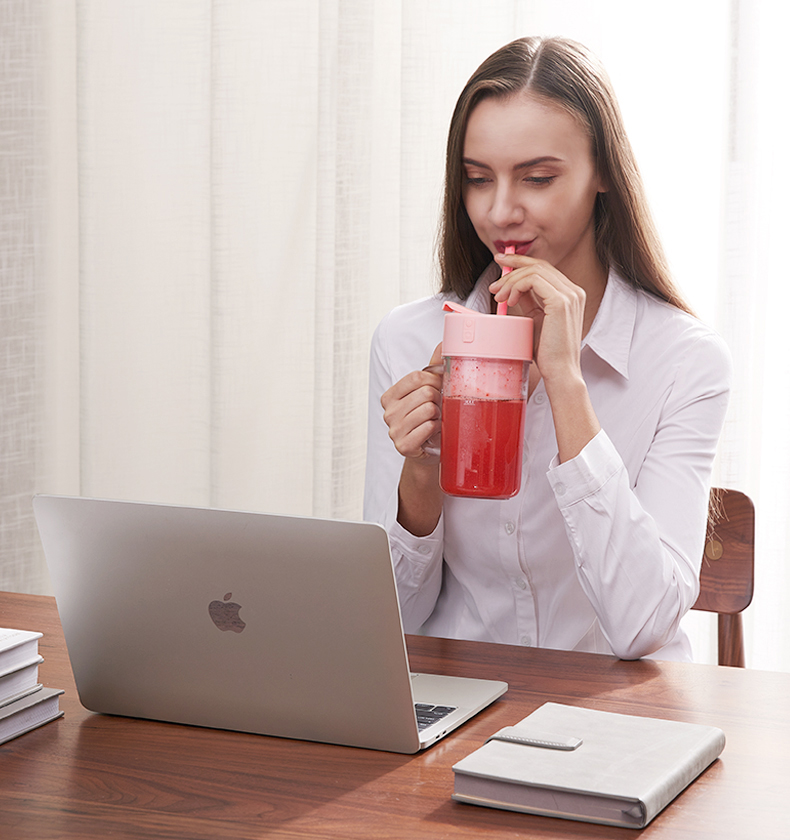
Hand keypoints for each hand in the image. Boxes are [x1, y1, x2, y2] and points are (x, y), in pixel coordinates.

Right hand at [381, 344, 442, 463]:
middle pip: (425, 392)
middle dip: (438, 400)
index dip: (434, 380)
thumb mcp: (427, 392)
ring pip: (429, 409)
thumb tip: (444, 343)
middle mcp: (388, 412)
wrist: (426, 451)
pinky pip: (429, 427)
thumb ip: (433, 368)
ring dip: (439, 415)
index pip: (416, 377)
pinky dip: (436, 429)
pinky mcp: (403, 445)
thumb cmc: (427, 419)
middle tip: (437, 409)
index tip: (439, 387)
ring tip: (434, 421)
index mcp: (390, 396)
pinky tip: (432, 433)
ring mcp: (394, 430)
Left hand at [489, 254, 585, 383]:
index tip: (501, 262)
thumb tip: (514, 288)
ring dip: (511, 280)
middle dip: (512, 269)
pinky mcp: (562, 302)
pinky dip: (516, 286)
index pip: (544, 268)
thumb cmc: (548, 352)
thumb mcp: (535, 320)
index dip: (521, 262)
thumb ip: (529, 301)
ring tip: (499, 297)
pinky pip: (533, 280)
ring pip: (534, 270)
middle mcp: (573, 291)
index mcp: (570, 294)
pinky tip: (510, 301)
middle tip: (494, 285)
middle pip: (539, 265)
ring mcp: (570, 295)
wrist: (560, 372)